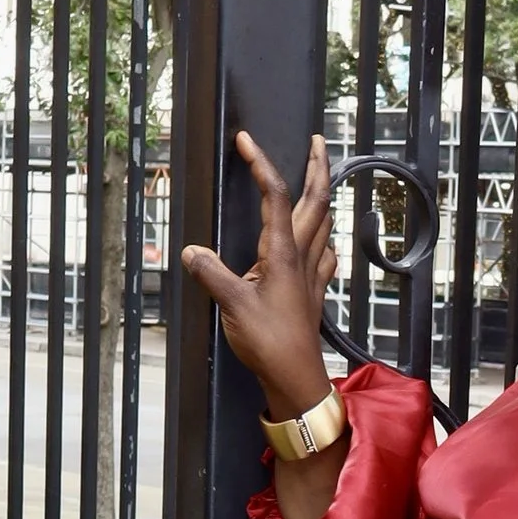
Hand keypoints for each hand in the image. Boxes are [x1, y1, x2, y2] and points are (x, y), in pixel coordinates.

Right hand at [181, 128, 338, 418]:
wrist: (296, 378)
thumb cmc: (268, 343)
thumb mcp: (231, 305)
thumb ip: (211, 273)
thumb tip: (191, 250)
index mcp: (282, 253)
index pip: (275, 195)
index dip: (261, 163)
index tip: (246, 140)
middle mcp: (302, 256)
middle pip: (316, 200)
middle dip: (317, 166)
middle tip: (318, 141)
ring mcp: (312, 273)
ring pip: (324, 222)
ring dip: (323, 194)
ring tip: (320, 177)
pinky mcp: (313, 290)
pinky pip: (325, 253)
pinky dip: (325, 236)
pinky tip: (324, 239)